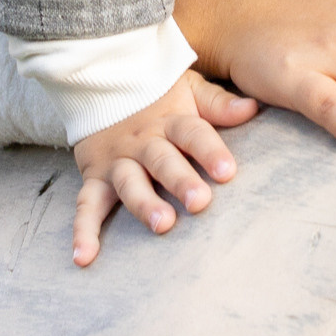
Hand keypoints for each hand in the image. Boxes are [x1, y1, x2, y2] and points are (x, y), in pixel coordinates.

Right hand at [71, 71, 256, 268]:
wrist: (99, 79)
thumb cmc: (156, 94)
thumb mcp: (188, 89)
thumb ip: (217, 103)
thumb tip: (252, 107)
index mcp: (170, 120)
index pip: (193, 134)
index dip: (210, 151)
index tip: (227, 172)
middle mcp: (143, 142)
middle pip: (162, 161)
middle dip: (180, 181)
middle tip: (199, 202)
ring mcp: (117, 160)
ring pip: (129, 183)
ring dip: (144, 204)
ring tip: (162, 224)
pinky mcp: (94, 176)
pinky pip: (86, 205)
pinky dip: (83, 231)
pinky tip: (85, 256)